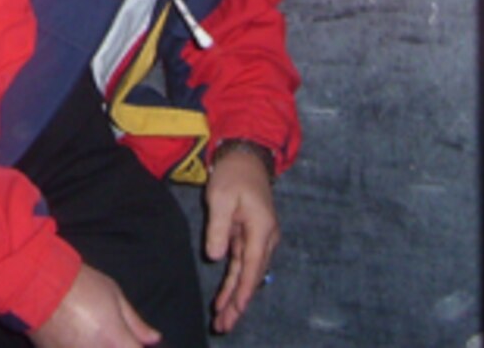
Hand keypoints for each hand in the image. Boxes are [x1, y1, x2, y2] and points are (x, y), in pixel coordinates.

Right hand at [27, 263, 161, 347]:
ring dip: (99, 346)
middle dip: (119, 346)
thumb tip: (154, 338)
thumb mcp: (113, 295)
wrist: (38, 284)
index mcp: (116, 342)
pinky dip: (80, 347)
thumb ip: (135, 322)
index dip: (139, 347)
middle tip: (113, 337)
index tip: (136, 343)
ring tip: (95, 334)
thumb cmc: (80, 284)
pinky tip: (78, 338)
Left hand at [202, 145, 279, 333]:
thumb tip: (216, 257)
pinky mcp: (251, 237)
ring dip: (236, 296)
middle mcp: (266, 238)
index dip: (244, 291)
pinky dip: (235, 281)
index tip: (236, 310)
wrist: (247, 158)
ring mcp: (260, 238)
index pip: (252, 266)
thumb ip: (219, 228)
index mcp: (261, 229)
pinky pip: (243, 264)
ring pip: (247, 273)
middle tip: (223, 325)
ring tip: (223, 319)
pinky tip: (227, 297)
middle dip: (238, 302)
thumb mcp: (220, 198)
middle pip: (252, 276)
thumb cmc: (234, 175)